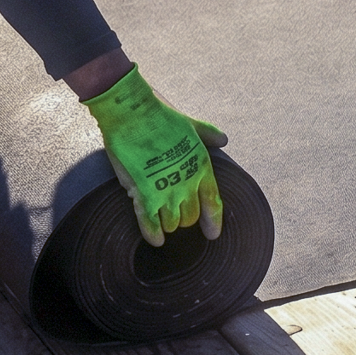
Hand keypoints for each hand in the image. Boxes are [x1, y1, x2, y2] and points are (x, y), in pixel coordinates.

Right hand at [82, 65, 226, 246]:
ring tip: (161, 218)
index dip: (213, 221)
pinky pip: (150, 224)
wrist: (132, 113)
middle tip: (176, 214)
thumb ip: (208, 134)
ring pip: (172, 223)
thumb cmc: (161, 116)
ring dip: (167, 224)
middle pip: (191, 217)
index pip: (213, 203)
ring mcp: (166, 191)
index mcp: (201, 167)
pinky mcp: (143, 195)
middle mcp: (187, 183)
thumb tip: (224, 140)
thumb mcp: (190, 125)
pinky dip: (153, 235)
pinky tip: (156, 240)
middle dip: (184, 218)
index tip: (212, 234)